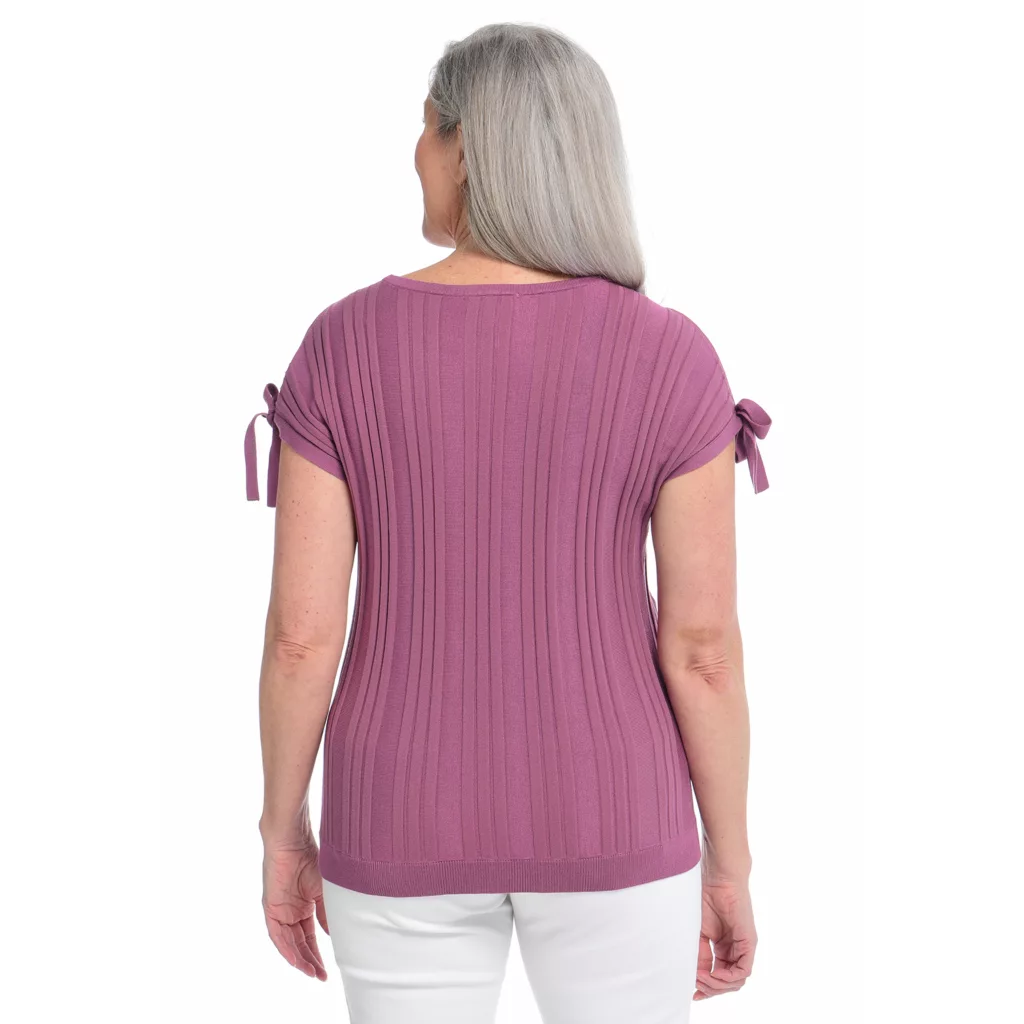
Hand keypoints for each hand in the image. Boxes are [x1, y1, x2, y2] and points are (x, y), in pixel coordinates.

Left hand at [261, 833, 330, 980]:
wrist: (294, 840)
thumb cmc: (312, 857)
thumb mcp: (325, 890)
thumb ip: (328, 913)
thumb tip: (335, 936)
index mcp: (304, 906)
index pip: (311, 936)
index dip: (319, 953)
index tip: (329, 969)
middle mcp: (291, 911)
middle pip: (300, 943)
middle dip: (311, 961)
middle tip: (322, 975)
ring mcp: (280, 910)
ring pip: (289, 942)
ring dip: (300, 959)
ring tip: (312, 972)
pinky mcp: (270, 907)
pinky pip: (276, 934)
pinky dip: (286, 948)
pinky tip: (296, 959)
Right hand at [693, 868, 756, 1000]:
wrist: (718, 878)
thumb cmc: (706, 897)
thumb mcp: (699, 932)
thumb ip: (700, 954)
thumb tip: (696, 975)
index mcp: (723, 947)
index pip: (719, 976)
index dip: (706, 987)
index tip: (692, 993)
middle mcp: (735, 950)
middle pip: (728, 982)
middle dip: (711, 989)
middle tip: (696, 986)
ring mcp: (743, 947)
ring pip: (736, 980)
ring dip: (718, 985)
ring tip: (702, 978)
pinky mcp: (749, 943)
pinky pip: (744, 970)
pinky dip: (729, 977)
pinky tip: (715, 974)